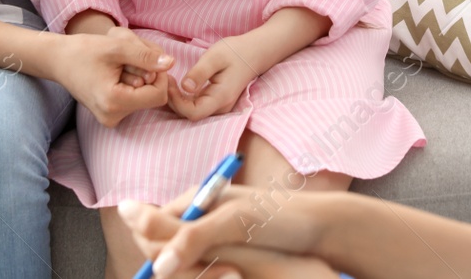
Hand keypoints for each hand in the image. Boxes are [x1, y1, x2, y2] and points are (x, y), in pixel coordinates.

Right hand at [50, 26, 172, 126]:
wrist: (58, 60)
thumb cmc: (84, 51)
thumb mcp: (117, 46)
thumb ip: (146, 55)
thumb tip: (171, 63)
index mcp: (114, 103)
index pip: (158, 95)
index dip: (159, 74)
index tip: (147, 57)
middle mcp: (113, 117)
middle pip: (153, 96)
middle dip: (149, 72)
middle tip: (129, 56)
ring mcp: (111, 118)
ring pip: (145, 96)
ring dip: (141, 76)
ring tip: (120, 63)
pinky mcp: (111, 114)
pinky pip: (135, 99)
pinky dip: (133, 82)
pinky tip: (117, 72)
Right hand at [119, 186, 333, 278]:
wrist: (319, 230)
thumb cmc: (280, 219)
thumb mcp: (235, 224)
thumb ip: (192, 237)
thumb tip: (156, 266)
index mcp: (194, 200)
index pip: (151, 230)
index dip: (161, 254)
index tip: (194, 267)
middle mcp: (198, 217)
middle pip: (164, 252)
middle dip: (186, 269)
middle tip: (231, 273)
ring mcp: (211, 237)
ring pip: (184, 268)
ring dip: (203, 276)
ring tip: (238, 276)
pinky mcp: (224, 255)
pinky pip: (202, 272)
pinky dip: (212, 277)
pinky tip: (236, 277)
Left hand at [165, 39, 257, 120]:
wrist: (253, 53)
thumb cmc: (235, 52)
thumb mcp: (215, 57)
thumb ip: (200, 72)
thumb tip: (184, 87)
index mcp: (220, 97)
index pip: (193, 112)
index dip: (177, 102)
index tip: (170, 83)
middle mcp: (220, 107)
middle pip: (191, 114)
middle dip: (174, 101)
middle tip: (165, 80)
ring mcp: (218, 106)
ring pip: (192, 111)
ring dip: (177, 100)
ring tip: (169, 81)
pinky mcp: (214, 101)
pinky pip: (196, 105)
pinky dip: (183, 98)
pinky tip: (177, 84)